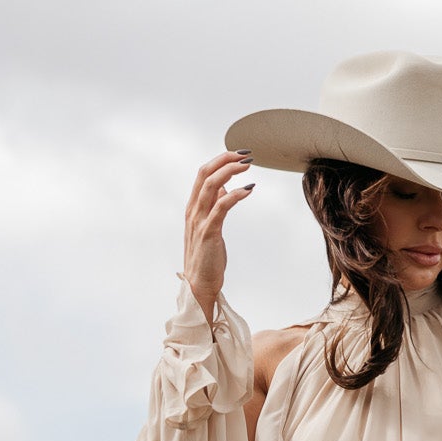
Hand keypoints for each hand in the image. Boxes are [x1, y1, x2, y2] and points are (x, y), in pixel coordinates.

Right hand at [182, 151, 253, 319]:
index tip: (239, 155)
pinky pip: (221, 208)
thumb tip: (227, 189)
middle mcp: (193, 211)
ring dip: (230, 172)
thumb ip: (216, 207)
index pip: (203, 174)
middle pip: (205, 174)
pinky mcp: (209, 233)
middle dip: (225, 160)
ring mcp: (199, 221)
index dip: (220, 161)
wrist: (199, 285)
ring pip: (211, 186)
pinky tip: (248, 189)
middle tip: (246, 155)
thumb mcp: (211, 227)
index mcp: (193, 208)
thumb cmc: (207, 258)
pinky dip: (235, 195)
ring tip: (248, 166)